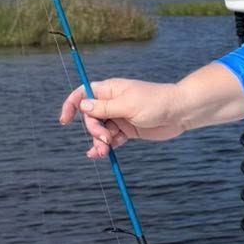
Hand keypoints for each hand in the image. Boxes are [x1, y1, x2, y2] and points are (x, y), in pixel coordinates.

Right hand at [58, 76, 187, 158]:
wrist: (179, 112)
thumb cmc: (155, 102)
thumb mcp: (127, 105)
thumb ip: (104, 108)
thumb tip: (83, 106)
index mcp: (109, 90)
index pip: (83, 94)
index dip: (71, 105)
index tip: (64, 120)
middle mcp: (112, 102)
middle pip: (91, 117)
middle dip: (93, 130)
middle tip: (104, 139)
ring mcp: (120, 117)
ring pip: (100, 130)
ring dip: (99, 141)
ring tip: (103, 153)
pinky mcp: (128, 130)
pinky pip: (112, 138)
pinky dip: (107, 146)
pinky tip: (102, 154)